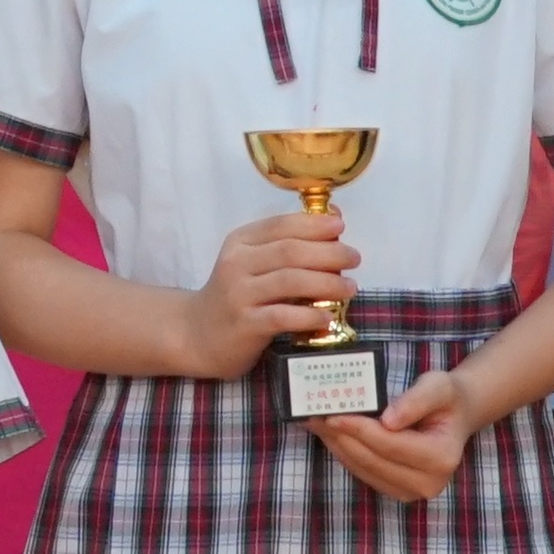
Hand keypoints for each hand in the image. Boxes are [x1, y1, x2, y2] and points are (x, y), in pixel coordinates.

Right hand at [191, 209, 357, 373]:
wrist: (199, 334)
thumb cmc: (237, 295)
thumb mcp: (254, 262)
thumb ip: (288, 243)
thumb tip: (334, 220)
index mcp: (240, 242)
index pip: (280, 225)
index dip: (313, 224)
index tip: (340, 227)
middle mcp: (236, 264)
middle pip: (290, 251)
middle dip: (328, 253)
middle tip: (354, 259)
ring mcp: (239, 294)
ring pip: (290, 281)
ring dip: (326, 283)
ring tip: (349, 287)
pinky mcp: (245, 324)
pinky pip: (283, 316)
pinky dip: (309, 315)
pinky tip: (327, 316)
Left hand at [307, 362, 481, 506]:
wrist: (453, 417)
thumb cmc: (446, 399)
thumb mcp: (438, 386)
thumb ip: (416, 400)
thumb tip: (388, 420)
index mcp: (442, 458)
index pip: (391, 444)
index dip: (360, 430)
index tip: (333, 415)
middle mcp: (428, 483)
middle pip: (372, 460)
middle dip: (341, 437)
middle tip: (313, 415)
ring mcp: (411, 492)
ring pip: (362, 468)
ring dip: (337, 445)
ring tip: (315, 421)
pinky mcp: (396, 490)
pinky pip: (362, 472)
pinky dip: (344, 452)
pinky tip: (329, 433)